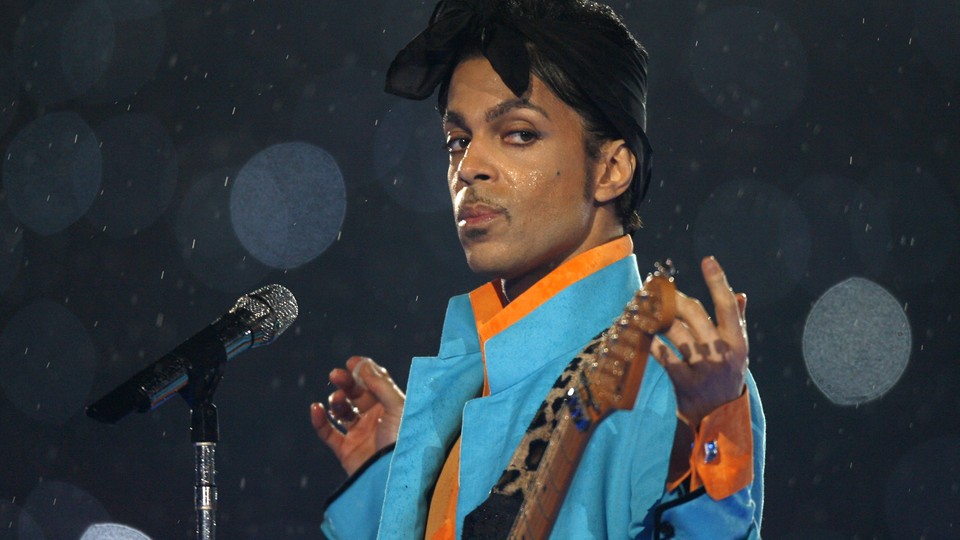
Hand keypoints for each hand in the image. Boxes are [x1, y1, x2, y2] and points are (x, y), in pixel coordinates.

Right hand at [310, 356, 404, 474]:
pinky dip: (319, 420)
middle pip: (356, 393)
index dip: (363, 371)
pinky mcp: (346, 450)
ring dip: (336, 400)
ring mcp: (361, 434)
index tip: (352, 362)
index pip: (376, 382)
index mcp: (392, 406)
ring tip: (337, 400)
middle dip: (346, 382)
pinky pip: (328, 432)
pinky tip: (316, 408)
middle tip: (335, 375)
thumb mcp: (398, 408)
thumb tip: (363, 366)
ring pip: (342, 410)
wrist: (396, 477)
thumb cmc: (405, 441)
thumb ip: (380, 385)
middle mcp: (376, 418)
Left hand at [654, 256, 747, 428]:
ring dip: (657, 317)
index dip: (718, 281)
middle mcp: (723, 354)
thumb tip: (739, 294)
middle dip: (674, 298)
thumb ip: (738, 322)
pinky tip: (641, 332)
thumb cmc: (727, 378)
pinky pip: (663, 356)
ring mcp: (704, 369)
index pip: (729, 306)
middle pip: (695, 314)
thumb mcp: (738, 352)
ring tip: (645, 307)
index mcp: (739, 342)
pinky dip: (650, 342)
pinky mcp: (685, 383)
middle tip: (659, 290)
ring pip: (676, 332)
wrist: (719, 420)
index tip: (707, 260)